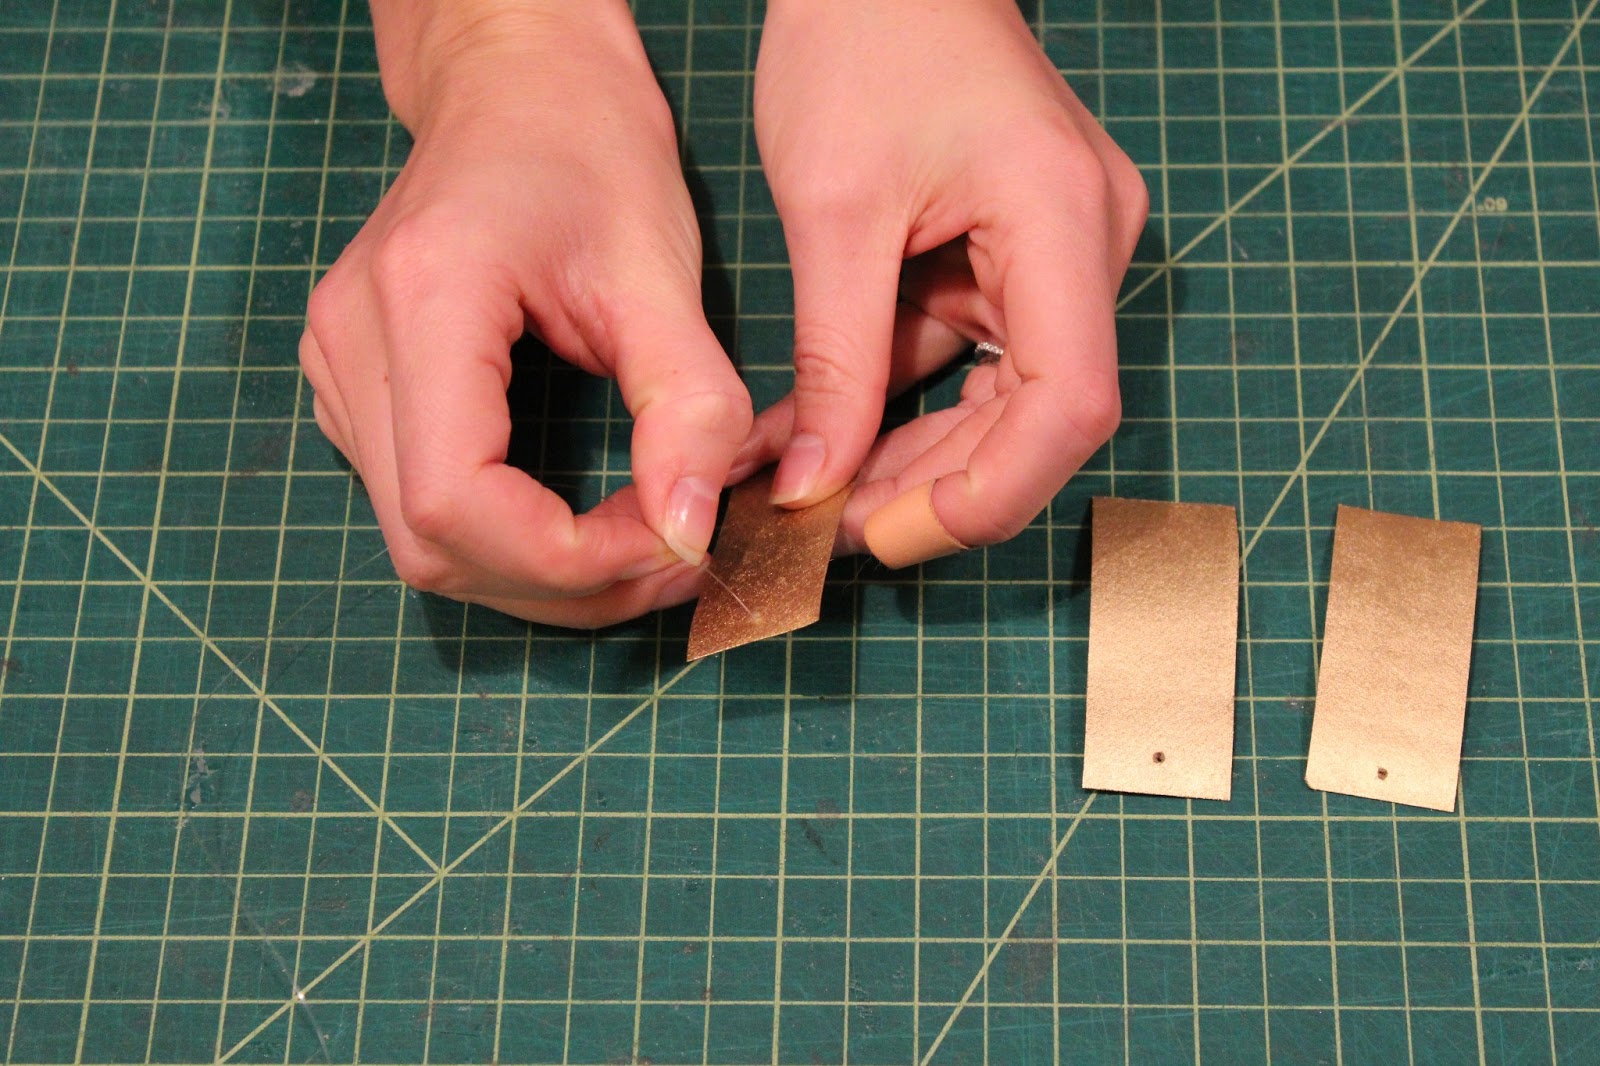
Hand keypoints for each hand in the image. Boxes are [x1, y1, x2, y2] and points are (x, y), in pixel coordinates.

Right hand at [300, 1, 750, 626]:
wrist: (516, 83)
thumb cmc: (589, 148)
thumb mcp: (660, 270)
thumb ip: (687, 405)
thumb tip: (692, 533)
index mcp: (421, 300)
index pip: (456, 502)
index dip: (567, 558)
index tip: (673, 540)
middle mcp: (352, 343)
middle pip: (434, 545)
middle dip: (566, 583)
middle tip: (681, 559)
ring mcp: (340, 370)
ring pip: (426, 544)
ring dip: (545, 575)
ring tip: (650, 544)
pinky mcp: (358, 388)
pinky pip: (426, 506)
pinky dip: (515, 541)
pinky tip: (592, 521)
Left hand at [741, 0, 1147, 563]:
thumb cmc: (860, 43)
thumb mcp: (832, 211)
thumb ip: (836, 360)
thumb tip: (816, 484)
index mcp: (1065, 220)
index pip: (1069, 405)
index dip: (988, 494)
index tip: (887, 533)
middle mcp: (1088, 246)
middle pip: (1036, 419)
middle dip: (934, 487)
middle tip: (829, 530)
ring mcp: (1061, 255)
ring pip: (1003, 401)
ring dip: (913, 456)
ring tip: (817, 495)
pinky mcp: (1019, 257)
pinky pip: (975, 358)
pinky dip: (908, 404)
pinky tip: (835, 438)